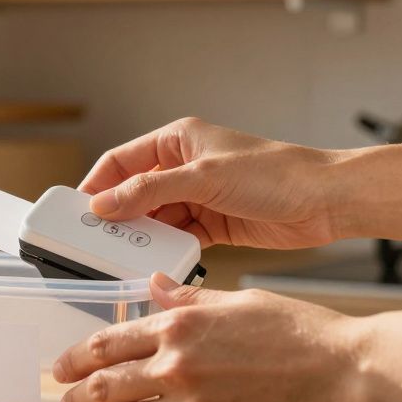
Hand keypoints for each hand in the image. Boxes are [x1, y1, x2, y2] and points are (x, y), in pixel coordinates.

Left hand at [53, 277, 371, 401]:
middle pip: (106, 385)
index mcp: (181, 326)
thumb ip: (191, 299)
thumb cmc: (306, 334)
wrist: (351, 374)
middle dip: (76, 397)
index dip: (76, 357)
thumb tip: (157, 287)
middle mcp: (178, 367)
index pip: (108, 342)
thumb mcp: (242, 301)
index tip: (63, 366)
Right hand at [80, 118, 342, 248]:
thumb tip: (105, 204)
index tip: (77, 211)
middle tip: (96, 240)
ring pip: (154, 219)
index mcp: (177, 140)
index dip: (97, 185)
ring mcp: (198, 197)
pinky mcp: (213, 225)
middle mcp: (184, 167)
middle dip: (117, 216)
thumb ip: (149, 191)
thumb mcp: (202, 177)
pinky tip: (158, 262)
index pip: (121, 161)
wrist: (324, 202)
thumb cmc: (275, 173)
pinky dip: (167, 250)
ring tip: (125, 255)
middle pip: (134, 193)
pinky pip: (177, 238)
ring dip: (142, 236)